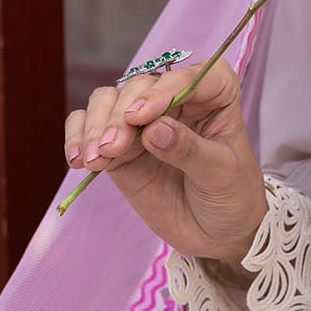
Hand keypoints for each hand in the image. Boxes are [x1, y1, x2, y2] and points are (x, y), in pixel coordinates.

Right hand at [63, 57, 268, 270]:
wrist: (218, 233)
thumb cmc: (232, 196)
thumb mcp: (221, 174)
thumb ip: (189, 150)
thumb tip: (153, 129)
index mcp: (214, 93)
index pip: (188, 77)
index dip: (162, 91)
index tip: (141, 117)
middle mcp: (175, 97)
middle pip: (138, 87)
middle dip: (120, 115)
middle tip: (112, 148)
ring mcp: (142, 120)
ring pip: (107, 101)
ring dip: (95, 126)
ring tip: (94, 159)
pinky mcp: (119, 144)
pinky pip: (88, 127)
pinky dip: (77, 137)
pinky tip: (77, 160)